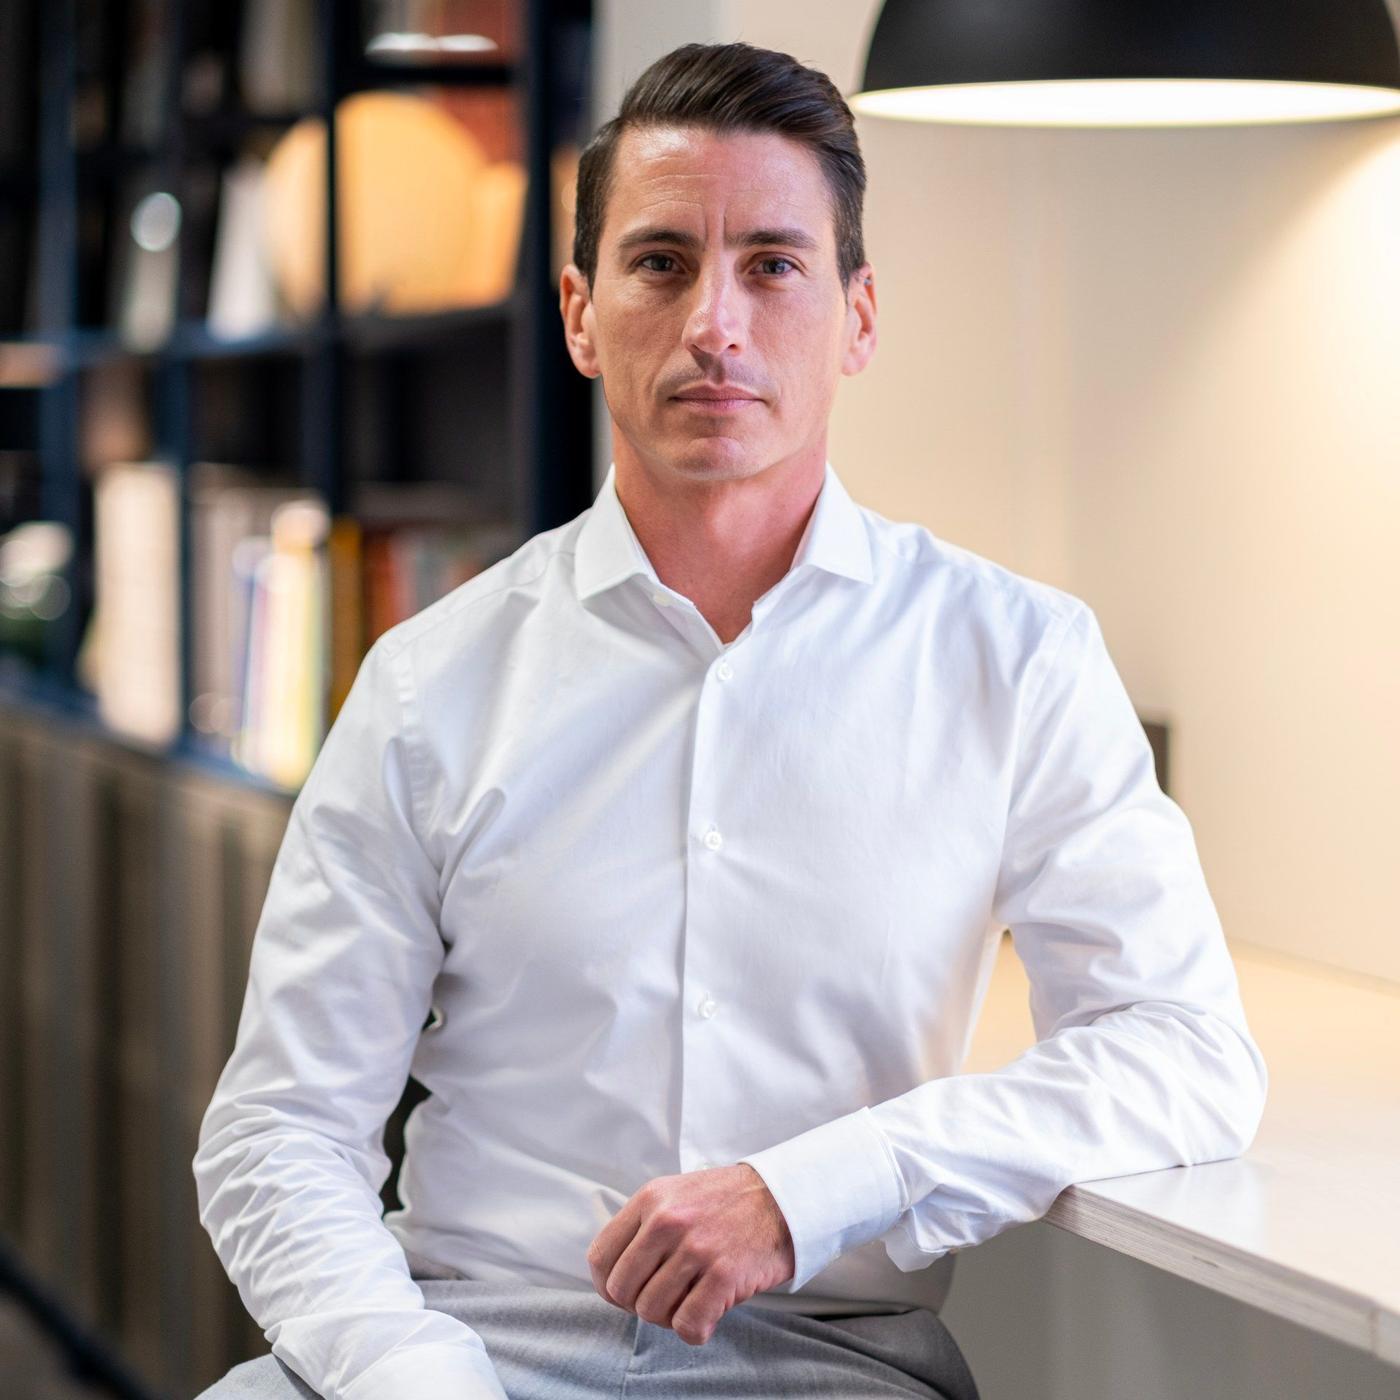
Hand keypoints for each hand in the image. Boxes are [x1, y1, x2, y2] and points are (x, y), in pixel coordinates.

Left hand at [586, 1162, 795, 1345]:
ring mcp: (695, 1247)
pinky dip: (696, 1329)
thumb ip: (644, 1226)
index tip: (628, 1292)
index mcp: (651, 1199)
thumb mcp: (676, 1194)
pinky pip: (687, 1325)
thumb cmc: (728, 1201)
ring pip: (651, 1311)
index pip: (601, 1258)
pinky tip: (710, 1312)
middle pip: (622, 1291)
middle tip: (665, 1299)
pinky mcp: (723, 1274)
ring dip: (669, 1317)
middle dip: (639, 1305)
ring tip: (691, 1300)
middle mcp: (667, 1221)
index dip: (608, 1286)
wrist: (784, 1196)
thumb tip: (615, 1275)